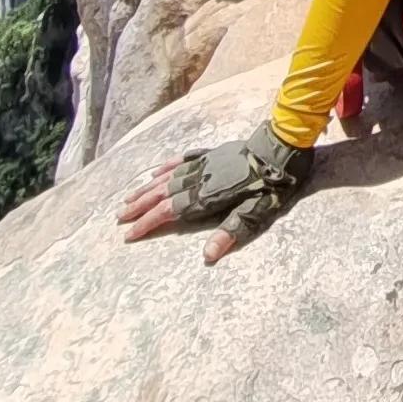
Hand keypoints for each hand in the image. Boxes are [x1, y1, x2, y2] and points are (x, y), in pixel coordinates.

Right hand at [117, 117, 310, 263]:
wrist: (283, 146)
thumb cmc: (274, 183)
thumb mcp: (258, 212)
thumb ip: (232, 231)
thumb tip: (208, 255)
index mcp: (207, 195)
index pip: (169, 212)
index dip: (147, 223)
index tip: (129, 234)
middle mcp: (200, 178)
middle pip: (162, 194)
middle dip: (139, 207)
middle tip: (119, 217)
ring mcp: (205, 163)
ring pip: (168, 177)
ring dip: (147, 189)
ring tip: (128, 197)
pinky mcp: (213, 152)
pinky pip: (183, 160)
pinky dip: (167, 167)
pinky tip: (156, 172)